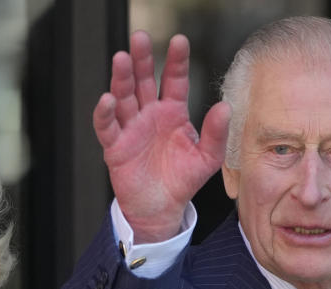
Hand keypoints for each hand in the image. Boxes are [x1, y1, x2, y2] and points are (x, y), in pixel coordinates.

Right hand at [93, 31, 230, 242]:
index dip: (176, 61)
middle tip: (141, 38)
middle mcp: (150, 114)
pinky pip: (107, 126)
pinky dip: (105, 113)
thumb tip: (225, 108)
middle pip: (143, 80)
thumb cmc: (182, 180)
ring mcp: (131, 128)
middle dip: (142, 59)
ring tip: (122, 59)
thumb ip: (216, 134)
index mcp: (172, 111)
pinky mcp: (115, 146)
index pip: (174, 80)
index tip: (179, 41)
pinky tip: (107, 100)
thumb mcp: (207, 158)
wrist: (161, 208)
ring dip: (121, 78)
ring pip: (124, 97)